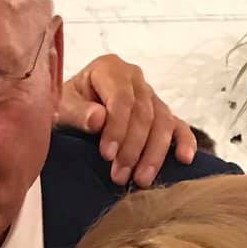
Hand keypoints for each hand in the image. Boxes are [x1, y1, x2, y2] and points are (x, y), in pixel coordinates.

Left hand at [56, 53, 196, 186]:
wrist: (70, 111)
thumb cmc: (65, 108)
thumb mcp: (61, 107)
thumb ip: (77, 112)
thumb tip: (99, 119)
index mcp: (110, 69)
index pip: (121, 99)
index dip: (117, 128)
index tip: (107, 155)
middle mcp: (134, 78)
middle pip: (144, 113)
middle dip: (133, 148)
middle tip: (121, 176)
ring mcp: (150, 94)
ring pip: (163, 121)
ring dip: (154, 153)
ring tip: (142, 179)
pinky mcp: (161, 112)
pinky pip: (178, 125)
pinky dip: (184, 141)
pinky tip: (185, 158)